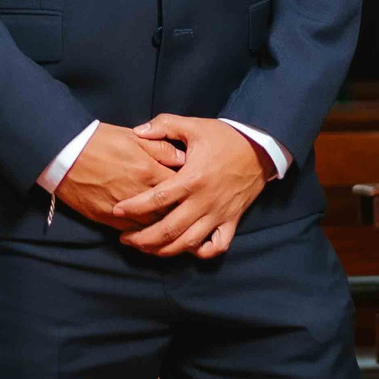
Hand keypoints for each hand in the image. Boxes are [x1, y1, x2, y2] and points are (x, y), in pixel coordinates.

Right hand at [52, 125, 183, 229]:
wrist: (64, 154)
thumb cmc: (98, 141)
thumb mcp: (133, 137)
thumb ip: (161, 148)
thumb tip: (183, 159)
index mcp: (149, 171)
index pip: (180, 187)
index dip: (190, 191)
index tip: (198, 192)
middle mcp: (139, 194)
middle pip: (170, 212)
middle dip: (182, 215)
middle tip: (193, 217)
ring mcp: (123, 209)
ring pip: (152, 227)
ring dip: (165, 229)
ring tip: (176, 229)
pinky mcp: (107, 218)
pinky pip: (132, 232)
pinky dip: (143, 235)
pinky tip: (150, 234)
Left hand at [113, 116, 270, 257]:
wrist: (260, 148)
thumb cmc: (224, 137)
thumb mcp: (193, 126)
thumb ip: (163, 126)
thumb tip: (137, 131)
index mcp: (192, 179)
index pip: (157, 199)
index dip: (134, 207)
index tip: (117, 210)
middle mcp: (204, 201)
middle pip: (169, 230)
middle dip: (143, 239)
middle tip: (125, 238)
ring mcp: (219, 214)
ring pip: (189, 243)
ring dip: (165, 250)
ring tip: (146, 249)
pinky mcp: (232, 220)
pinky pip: (218, 246)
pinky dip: (203, 252)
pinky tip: (187, 250)